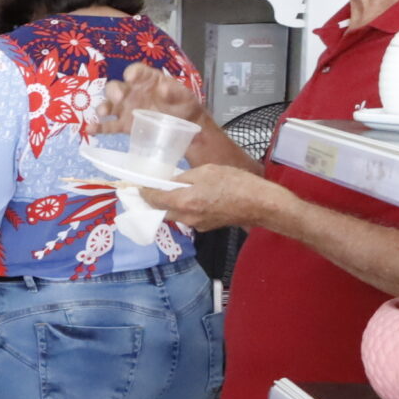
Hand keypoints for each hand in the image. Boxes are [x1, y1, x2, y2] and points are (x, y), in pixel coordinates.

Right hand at [90, 64, 203, 137]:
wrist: (184, 125)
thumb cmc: (183, 104)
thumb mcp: (183, 96)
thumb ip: (173, 91)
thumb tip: (162, 88)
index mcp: (147, 80)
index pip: (136, 71)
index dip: (132, 73)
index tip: (132, 77)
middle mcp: (132, 91)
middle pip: (116, 87)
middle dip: (114, 91)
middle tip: (119, 97)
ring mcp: (125, 108)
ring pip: (108, 105)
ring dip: (103, 107)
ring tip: (103, 113)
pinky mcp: (123, 124)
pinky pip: (108, 126)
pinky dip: (98, 127)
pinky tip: (90, 130)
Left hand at [138, 162, 286, 231]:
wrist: (262, 203)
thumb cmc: (236, 183)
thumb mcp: (206, 171)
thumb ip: (183, 178)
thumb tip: (168, 181)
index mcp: (183, 201)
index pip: (152, 199)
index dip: (142, 191)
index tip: (136, 185)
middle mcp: (186, 217)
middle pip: (159, 211)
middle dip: (152, 202)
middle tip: (148, 190)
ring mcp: (196, 225)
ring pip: (173, 215)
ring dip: (168, 206)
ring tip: (169, 192)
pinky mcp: (207, 227)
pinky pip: (188, 217)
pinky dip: (183, 209)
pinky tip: (191, 199)